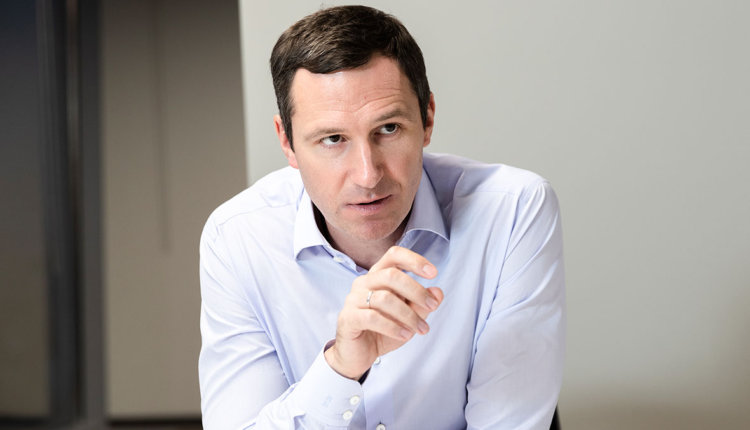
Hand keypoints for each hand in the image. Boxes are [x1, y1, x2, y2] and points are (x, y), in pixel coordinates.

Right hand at [324, 246, 443, 379]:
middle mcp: (363, 283)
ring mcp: (353, 299)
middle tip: (432, 306)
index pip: (394, 255)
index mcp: (378, 276)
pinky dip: (393, 327)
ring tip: (420, 329)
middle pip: (392, 275)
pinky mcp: (348, 318)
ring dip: (408, 315)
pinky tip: (405, 335)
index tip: (433, 273)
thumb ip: (422, 304)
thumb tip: (437, 292)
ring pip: (385, 298)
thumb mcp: (408, 318)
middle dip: (416, 291)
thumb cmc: (382, 331)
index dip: (414, 260)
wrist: (358, 355)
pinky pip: (373, 317)